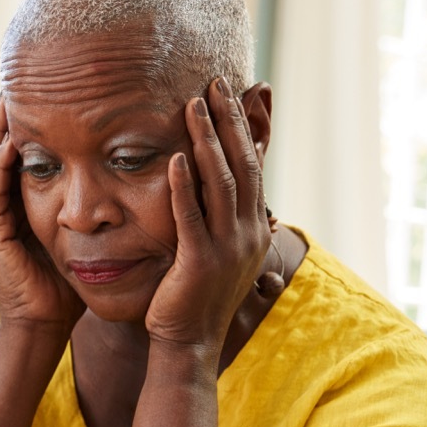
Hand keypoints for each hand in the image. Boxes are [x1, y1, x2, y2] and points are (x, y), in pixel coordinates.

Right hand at [0, 99, 85, 332]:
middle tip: (14, 80)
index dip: (27, 124)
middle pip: (1, 152)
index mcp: (16, 209)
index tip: (40, 90)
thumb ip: (85, 213)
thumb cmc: (63, 289)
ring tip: (7, 98)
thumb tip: (119, 185)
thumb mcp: (76, 239)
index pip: (20, 157)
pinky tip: (12, 142)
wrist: (42, 328)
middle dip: (6, 117)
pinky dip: (2, 167)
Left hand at [145, 77, 270, 346]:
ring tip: (193, 105)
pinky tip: (173, 157)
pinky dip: (183, 185)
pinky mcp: (200, 263)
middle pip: (243, 164)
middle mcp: (247, 233)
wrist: (188, 344)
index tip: (233, 92)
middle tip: (216, 82)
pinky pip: (191, 217)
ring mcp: (227, 248)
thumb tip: (206, 177)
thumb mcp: (213, 249)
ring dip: (207, 140)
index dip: (244, 127)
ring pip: (221, 183)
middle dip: (229, 121)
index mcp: (252, 227)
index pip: (253, 165)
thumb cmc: (192, 296)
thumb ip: (214, 214)